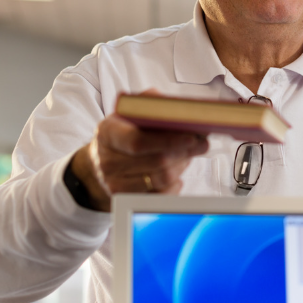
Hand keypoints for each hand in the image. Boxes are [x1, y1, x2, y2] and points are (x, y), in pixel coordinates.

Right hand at [69, 114, 208, 211]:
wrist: (101, 161)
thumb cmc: (122, 132)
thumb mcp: (128, 113)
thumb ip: (149, 103)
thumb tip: (177, 105)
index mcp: (108, 133)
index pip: (138, 140)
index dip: (168, 140)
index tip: (191, 137)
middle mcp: (107, 160)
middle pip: (156, 162)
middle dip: (184, 152)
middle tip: (201, 144)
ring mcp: (114, 182)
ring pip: (161, 179)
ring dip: (181, 166)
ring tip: (189, 155)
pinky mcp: (125, 199)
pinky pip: (160, 195)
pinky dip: (174, 184)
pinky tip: (177, 174)